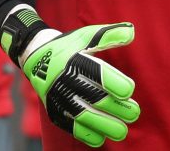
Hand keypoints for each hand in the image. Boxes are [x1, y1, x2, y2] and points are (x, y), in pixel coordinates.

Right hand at [17, 20, 139, 147]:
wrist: (34, 56)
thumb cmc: (67, 46)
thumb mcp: (85, 36)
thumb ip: (109, 35)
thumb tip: (132, 31)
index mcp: (75, 59)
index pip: (99, 74)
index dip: (117, 84)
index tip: (129, 90)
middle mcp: (65, 79)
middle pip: (95, 98)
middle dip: (118, 109)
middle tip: (134, 113)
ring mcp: (58, 97)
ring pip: (84, 116)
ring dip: (106, 125)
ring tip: (122, 131)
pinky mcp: (53, 110)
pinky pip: (71, 126)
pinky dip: (87, 134)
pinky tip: (102, 137)